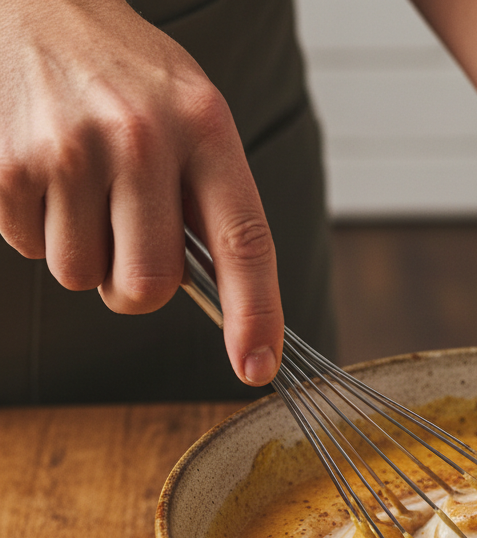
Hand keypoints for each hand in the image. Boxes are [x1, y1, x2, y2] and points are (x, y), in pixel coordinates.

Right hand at [0, 0, 282, 385]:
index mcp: (205, 130)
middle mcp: (140, 138)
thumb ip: (213, 202)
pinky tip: (47, 176)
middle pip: (148, 286)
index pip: (244, 243)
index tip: (257, 368)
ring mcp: (69, 150)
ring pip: (82, 277)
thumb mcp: (196, 118)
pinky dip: (38, 230)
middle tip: (129, 243)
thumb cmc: (132, 79)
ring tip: (84, 189)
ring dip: (84, 255)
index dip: (254, 315)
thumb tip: (224, 303)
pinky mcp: (7, 164)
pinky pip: (30, 250)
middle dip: (138, 289)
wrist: (41, 4)